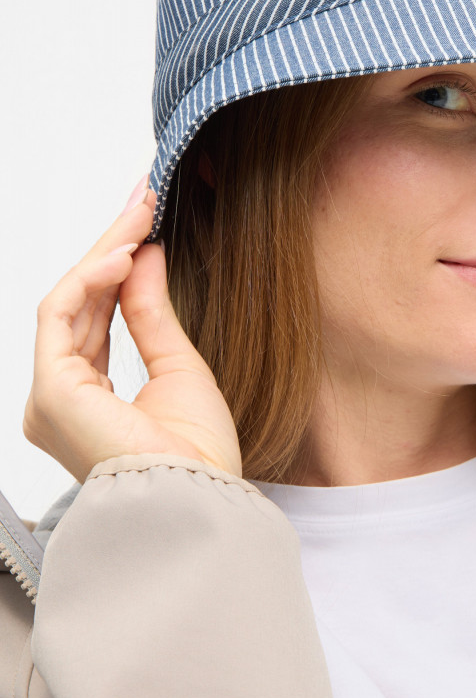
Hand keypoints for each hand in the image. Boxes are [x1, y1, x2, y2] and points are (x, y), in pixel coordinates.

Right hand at [24, 177, 242, 482]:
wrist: (204, 499)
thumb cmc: (198, 455)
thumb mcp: (179, 366)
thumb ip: (151, 311)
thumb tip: (143, 254)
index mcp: (88, 401)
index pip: (94, 318)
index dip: (117, 267)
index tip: (146, 224)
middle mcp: (60, 399)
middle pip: (79, 304)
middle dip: (110, 247)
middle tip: (142, 199)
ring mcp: (50, 397)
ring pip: (68, 301)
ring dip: (104, 250)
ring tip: (141, 214)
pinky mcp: (52, 391)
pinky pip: (60, 314)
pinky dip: (91, 277)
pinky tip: (126, 250)